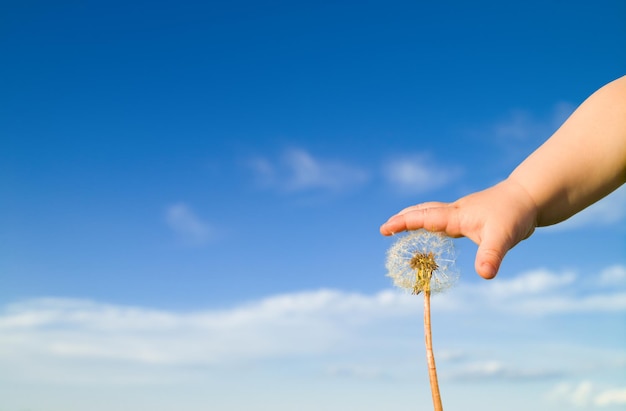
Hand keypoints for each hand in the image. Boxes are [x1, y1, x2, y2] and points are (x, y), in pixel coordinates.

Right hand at [380, 179, 537, 278]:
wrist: (530, 196)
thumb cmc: (515, 214)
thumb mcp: (503, 237)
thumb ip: (491, 255)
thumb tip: (484, 275)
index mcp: (456, 215)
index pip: (424, 218)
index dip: (403, 224)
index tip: (384, 229)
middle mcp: (455, 212)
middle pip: (422, 211)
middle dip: (403, 219)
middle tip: (385, 229)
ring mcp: (463, 212)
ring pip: (431, 212)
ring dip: (415, 217)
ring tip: (403, 225)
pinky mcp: (472, 216)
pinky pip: (443, 218)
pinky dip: (431, 222)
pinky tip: (437, 230)